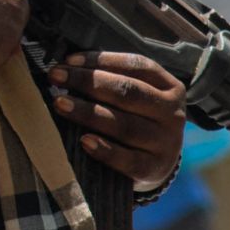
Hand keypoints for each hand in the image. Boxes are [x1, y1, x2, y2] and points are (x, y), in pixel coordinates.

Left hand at [47, 51, 185, 188]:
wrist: (157, 165)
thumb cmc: (138, 120)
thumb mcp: (138, 98)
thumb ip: (114, 80)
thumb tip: (70, 65)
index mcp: (169, 87)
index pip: (136, 65)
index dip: (101, 60)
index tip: (69, 60)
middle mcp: (172, 113)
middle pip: (128, 92)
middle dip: (88, 82)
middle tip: (56, 77)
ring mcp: (166, 142)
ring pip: (125, 125)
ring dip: (89, 113)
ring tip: (60, 104)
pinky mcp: (154, 168)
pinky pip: (128, 160)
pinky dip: (105, 150)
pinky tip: (84, 141)